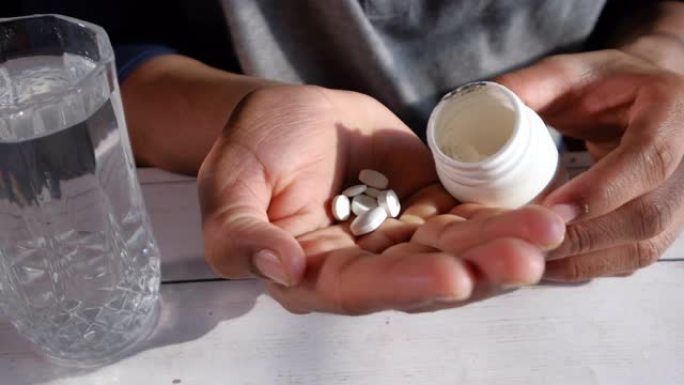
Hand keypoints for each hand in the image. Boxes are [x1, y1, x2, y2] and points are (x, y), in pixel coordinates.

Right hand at [197, 85, 564, 313]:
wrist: (285, 115)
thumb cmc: (249, 149)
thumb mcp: (229, 187)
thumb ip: (241, 234)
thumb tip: (281, 267)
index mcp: (312, 273)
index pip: (360, 290)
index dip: (406, 287)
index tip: (453, 276)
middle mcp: (363, 266)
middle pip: (423, 276)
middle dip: (477, 267)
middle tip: (527, 256)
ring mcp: (398, 238)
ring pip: (454, 247)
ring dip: (501, 240)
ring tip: (546, 227)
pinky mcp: (424, 206)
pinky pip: (465, 213)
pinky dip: (501, 212)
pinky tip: (539, 208)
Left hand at [498, 49, 683, 280]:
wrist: (641, 99)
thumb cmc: (604, 84)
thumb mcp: (566, 72)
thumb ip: (525, 86)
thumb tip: (476, 107)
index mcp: (671, 109)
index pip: (649, 157)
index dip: (602, 189)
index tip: (552, 209)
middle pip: (646, 214)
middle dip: (582, 235)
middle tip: (524, 240)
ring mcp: (681, 199)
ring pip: (641, 247)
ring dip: (581, 259)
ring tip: (528, 256)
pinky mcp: (664, 227)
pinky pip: (630, 258)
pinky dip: (588, 266)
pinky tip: (547, 261)